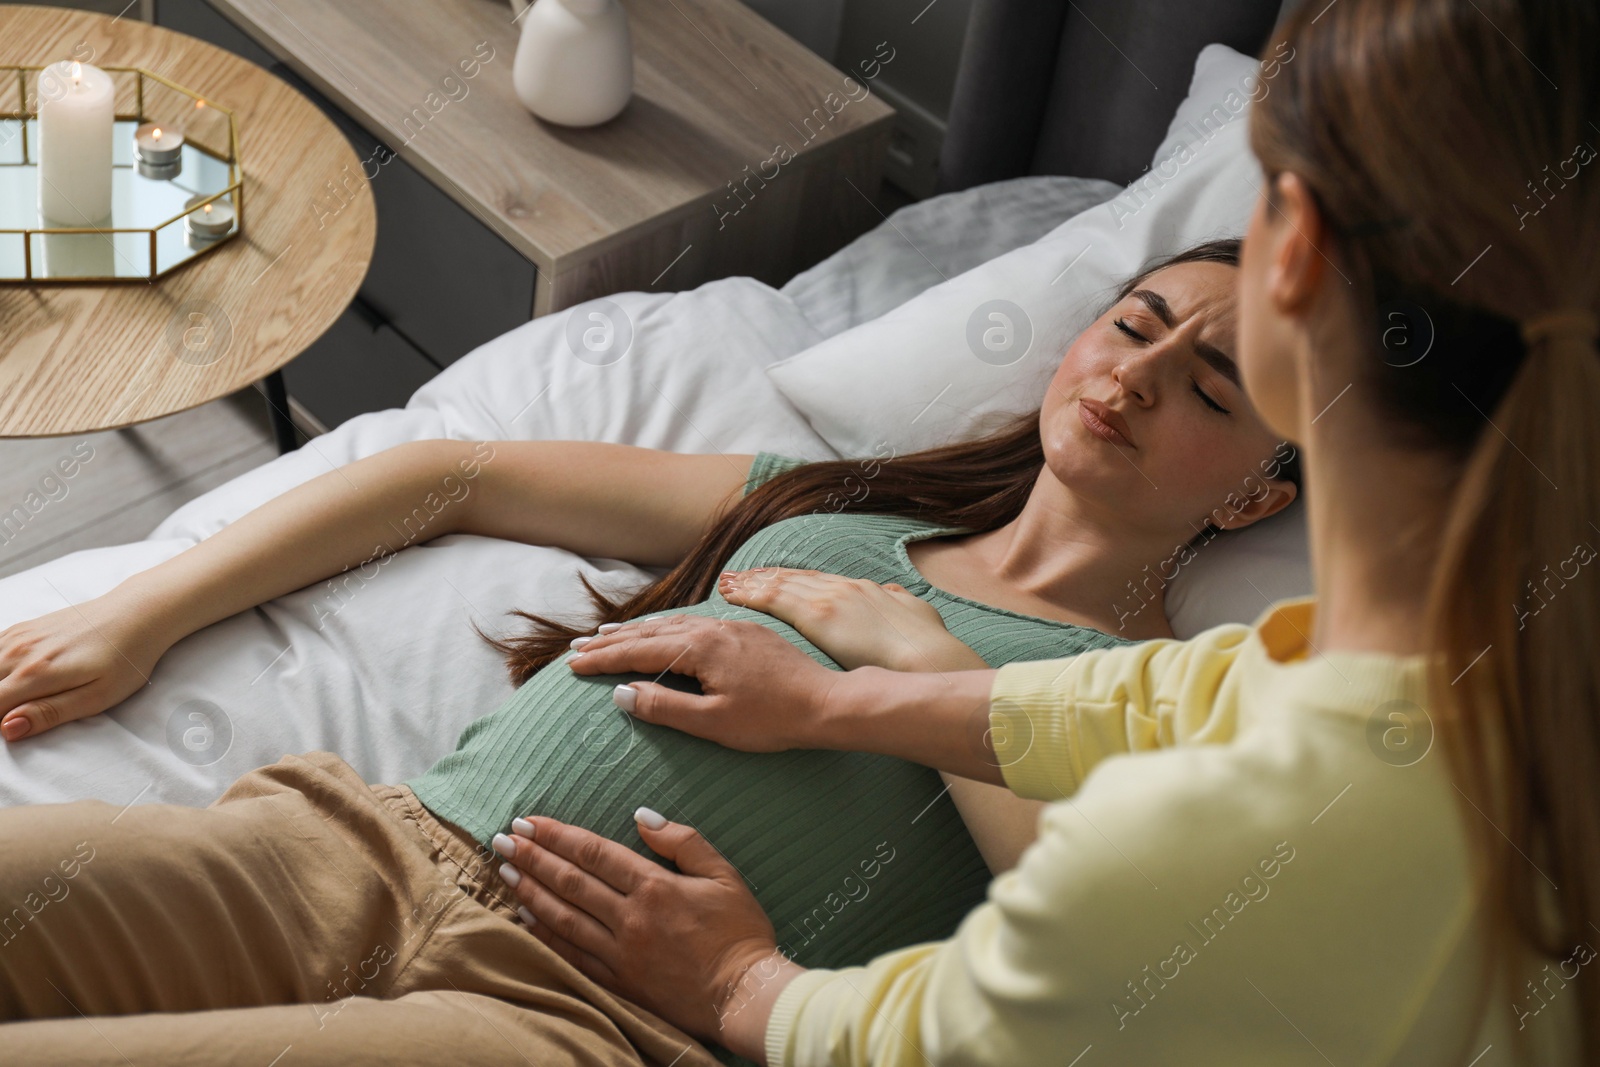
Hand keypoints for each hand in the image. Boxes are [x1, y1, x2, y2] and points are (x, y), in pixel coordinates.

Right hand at [0, 592, 165, 740]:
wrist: (137, 615)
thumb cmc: (124, 659)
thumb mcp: (97, 697)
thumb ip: (49, 713)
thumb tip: (8, 729)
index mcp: (35, 674)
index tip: (17, 727)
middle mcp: (19, 652)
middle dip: (1, 705)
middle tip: (32, 709)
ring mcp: (18, 637)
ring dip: (2, 687)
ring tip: (30, 694)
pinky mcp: (22, 629)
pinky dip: (0, 666)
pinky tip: (19, 675)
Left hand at [492, 810, 802, 1061]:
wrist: (744, 995)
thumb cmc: (740, 932)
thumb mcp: (723, 874)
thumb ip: (682, 841)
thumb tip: (641, 815)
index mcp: (654, 886)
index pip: (594, 852)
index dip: (557, 835)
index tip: (529, 821)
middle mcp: (630, 917)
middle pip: (570, 881)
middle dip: (532, 857)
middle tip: (503, 840)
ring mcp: (621, 953)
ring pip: (564, 917)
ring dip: (530, 892)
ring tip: (505, 872)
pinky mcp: (619, 981)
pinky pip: (572, 954)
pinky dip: (545, 934)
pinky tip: (526, 918)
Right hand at [569, 614, 838, 750]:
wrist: (827, 703)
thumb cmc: (772, 719)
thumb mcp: (712, 722)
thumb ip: (664, 707)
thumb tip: (621, 693)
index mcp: (700, 648)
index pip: (638, 652)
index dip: (602, 659)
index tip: (571, 664)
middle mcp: (712, 629)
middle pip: (650, 633)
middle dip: (611, 641)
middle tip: (578, 647)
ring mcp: (732, 627)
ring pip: (672, 624)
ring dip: (638, 632)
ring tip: (609, 636)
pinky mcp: (748, 632)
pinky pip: (695, 623)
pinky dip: (668, 629)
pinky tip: (664, 634)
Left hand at [719, 567, 985, 672]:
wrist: (930, 658)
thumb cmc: (928, 649)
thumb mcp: (917, 615)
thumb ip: (900, 603)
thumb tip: (893, 593)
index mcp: (864, 590)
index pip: (818, 581)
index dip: (793, 579)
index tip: (772, 577)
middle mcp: (843, 588)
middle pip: (794, 579)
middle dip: (765, 577)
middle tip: (738, 575)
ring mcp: (829, 599)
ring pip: (779, 585)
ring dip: (750, 584)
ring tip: (725, 583)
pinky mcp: (818, 615)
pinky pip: (774, 601)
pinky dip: (750, 595)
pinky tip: (731, 594)